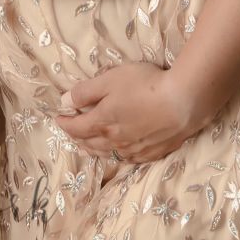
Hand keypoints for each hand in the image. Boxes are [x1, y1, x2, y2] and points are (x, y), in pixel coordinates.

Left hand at [57, 62, 210, 162]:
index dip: (64, 123)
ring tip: (87, 147)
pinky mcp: (151, 153)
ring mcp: (134, 150)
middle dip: (76, 138)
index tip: (57, 118)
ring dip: (93, 150)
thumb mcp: (110, 80)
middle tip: (70, 133)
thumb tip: (64, 102)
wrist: (182, 103)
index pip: (76, 127)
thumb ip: (86, 92)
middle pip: (90, 144)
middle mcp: (115, 141)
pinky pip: (127, 159)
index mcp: (102, 122)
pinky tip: (118, 153)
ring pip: (107, 154)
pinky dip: (116, 155)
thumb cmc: (145, 85)